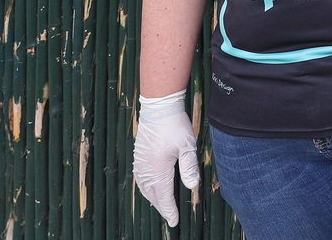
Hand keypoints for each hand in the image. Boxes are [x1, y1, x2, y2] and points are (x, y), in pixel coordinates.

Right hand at [132, 91, 199, 225]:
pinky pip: (140, 178)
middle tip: (169, 217)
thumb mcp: (187, 146)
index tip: (174, 222)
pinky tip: (149, 188)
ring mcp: (140, 162)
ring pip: (144, 188)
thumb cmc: (175, 126)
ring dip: (152, 199)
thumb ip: (189, 167)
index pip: (163, 197)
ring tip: (161, 206)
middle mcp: (146, 169)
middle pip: (152, 195)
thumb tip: (192, 186)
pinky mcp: (139, 156)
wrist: (158, 108)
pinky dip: (145, 188)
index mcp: (158, 170)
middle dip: (161, 207)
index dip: (169, 210)